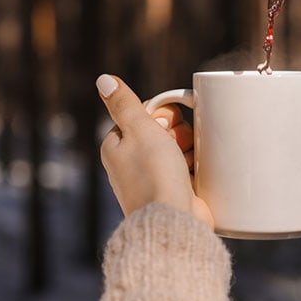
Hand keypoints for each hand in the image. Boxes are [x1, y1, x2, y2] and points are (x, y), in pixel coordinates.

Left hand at [97, 74, 213, 227]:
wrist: (174, 221)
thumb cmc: (154, 175)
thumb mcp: (139, 129)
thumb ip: (124, 103)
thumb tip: (103, 79)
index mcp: (116, 147)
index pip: (143, 114)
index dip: (160, 115)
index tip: (165, 125)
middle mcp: (130, 164)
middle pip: (162, 129)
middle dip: (177, 132)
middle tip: (177, 145)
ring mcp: (152, 179)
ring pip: (177, 147)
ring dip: (188, 149)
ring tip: (188, 161)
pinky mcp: (172, 191)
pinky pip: (187, 167)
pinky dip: (194, 166)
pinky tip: (196, 171)